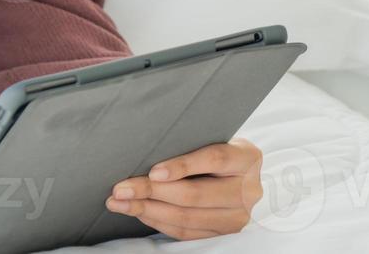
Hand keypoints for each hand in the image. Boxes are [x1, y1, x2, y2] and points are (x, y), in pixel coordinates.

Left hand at [105, 137, 263, 240]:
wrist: (243, 172)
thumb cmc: (221, 146)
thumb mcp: (216, 136)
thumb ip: (192, 141)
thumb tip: (146, 145)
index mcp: (247, 158)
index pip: (214, 160)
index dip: (182, 166)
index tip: (153, 171)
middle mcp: (247, 190)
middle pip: (195, 194)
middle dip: (152, 192)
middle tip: (121, 189)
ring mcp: (237, 216)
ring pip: (187, 217)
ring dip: (148, 210)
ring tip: (121, 203)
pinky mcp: (224, 233)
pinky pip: (187, 232)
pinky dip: (159, 222)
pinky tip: (139, 212)